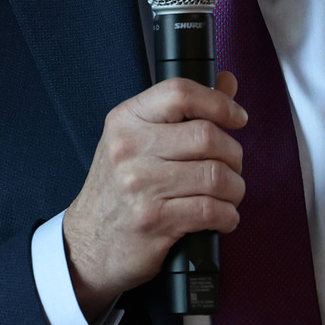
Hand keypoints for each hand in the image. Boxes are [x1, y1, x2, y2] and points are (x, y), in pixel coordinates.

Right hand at [62, 72, 245, 324]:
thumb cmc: (118, 189)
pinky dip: (228, 215)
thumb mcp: (138, 141)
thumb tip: (229, 81)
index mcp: (126, 120)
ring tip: (228, 194)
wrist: (86, 243)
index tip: (237, 118)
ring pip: (216, 175)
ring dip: (235, 188)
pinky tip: (223, 217)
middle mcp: (130, 148)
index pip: (180, 92)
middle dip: (233, 154)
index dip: (219, 102)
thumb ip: (184, 111)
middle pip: (208, 136)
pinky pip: (211, 210)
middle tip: (231, 167)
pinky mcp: (153, 220)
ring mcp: (140, 185)